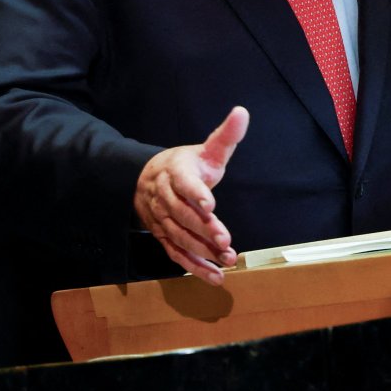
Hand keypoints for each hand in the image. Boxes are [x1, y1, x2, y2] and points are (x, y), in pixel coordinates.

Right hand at [133, 106, 249, 283]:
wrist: (147, 179)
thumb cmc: (186, 165)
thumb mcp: (206, 149)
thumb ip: (225, 136)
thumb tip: (243, 112)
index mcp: (176, 172)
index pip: (184, 183)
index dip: (196, 194)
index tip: (210, 205)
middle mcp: (165, 197)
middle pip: (182, 215)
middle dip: (203, 229)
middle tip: (225, 240)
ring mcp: (162, 219)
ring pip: (179, 237)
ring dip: (202, 251)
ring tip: (226, 259)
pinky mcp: (163, 237)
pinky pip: (177, 255)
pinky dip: (195, 268)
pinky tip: (215, 277)